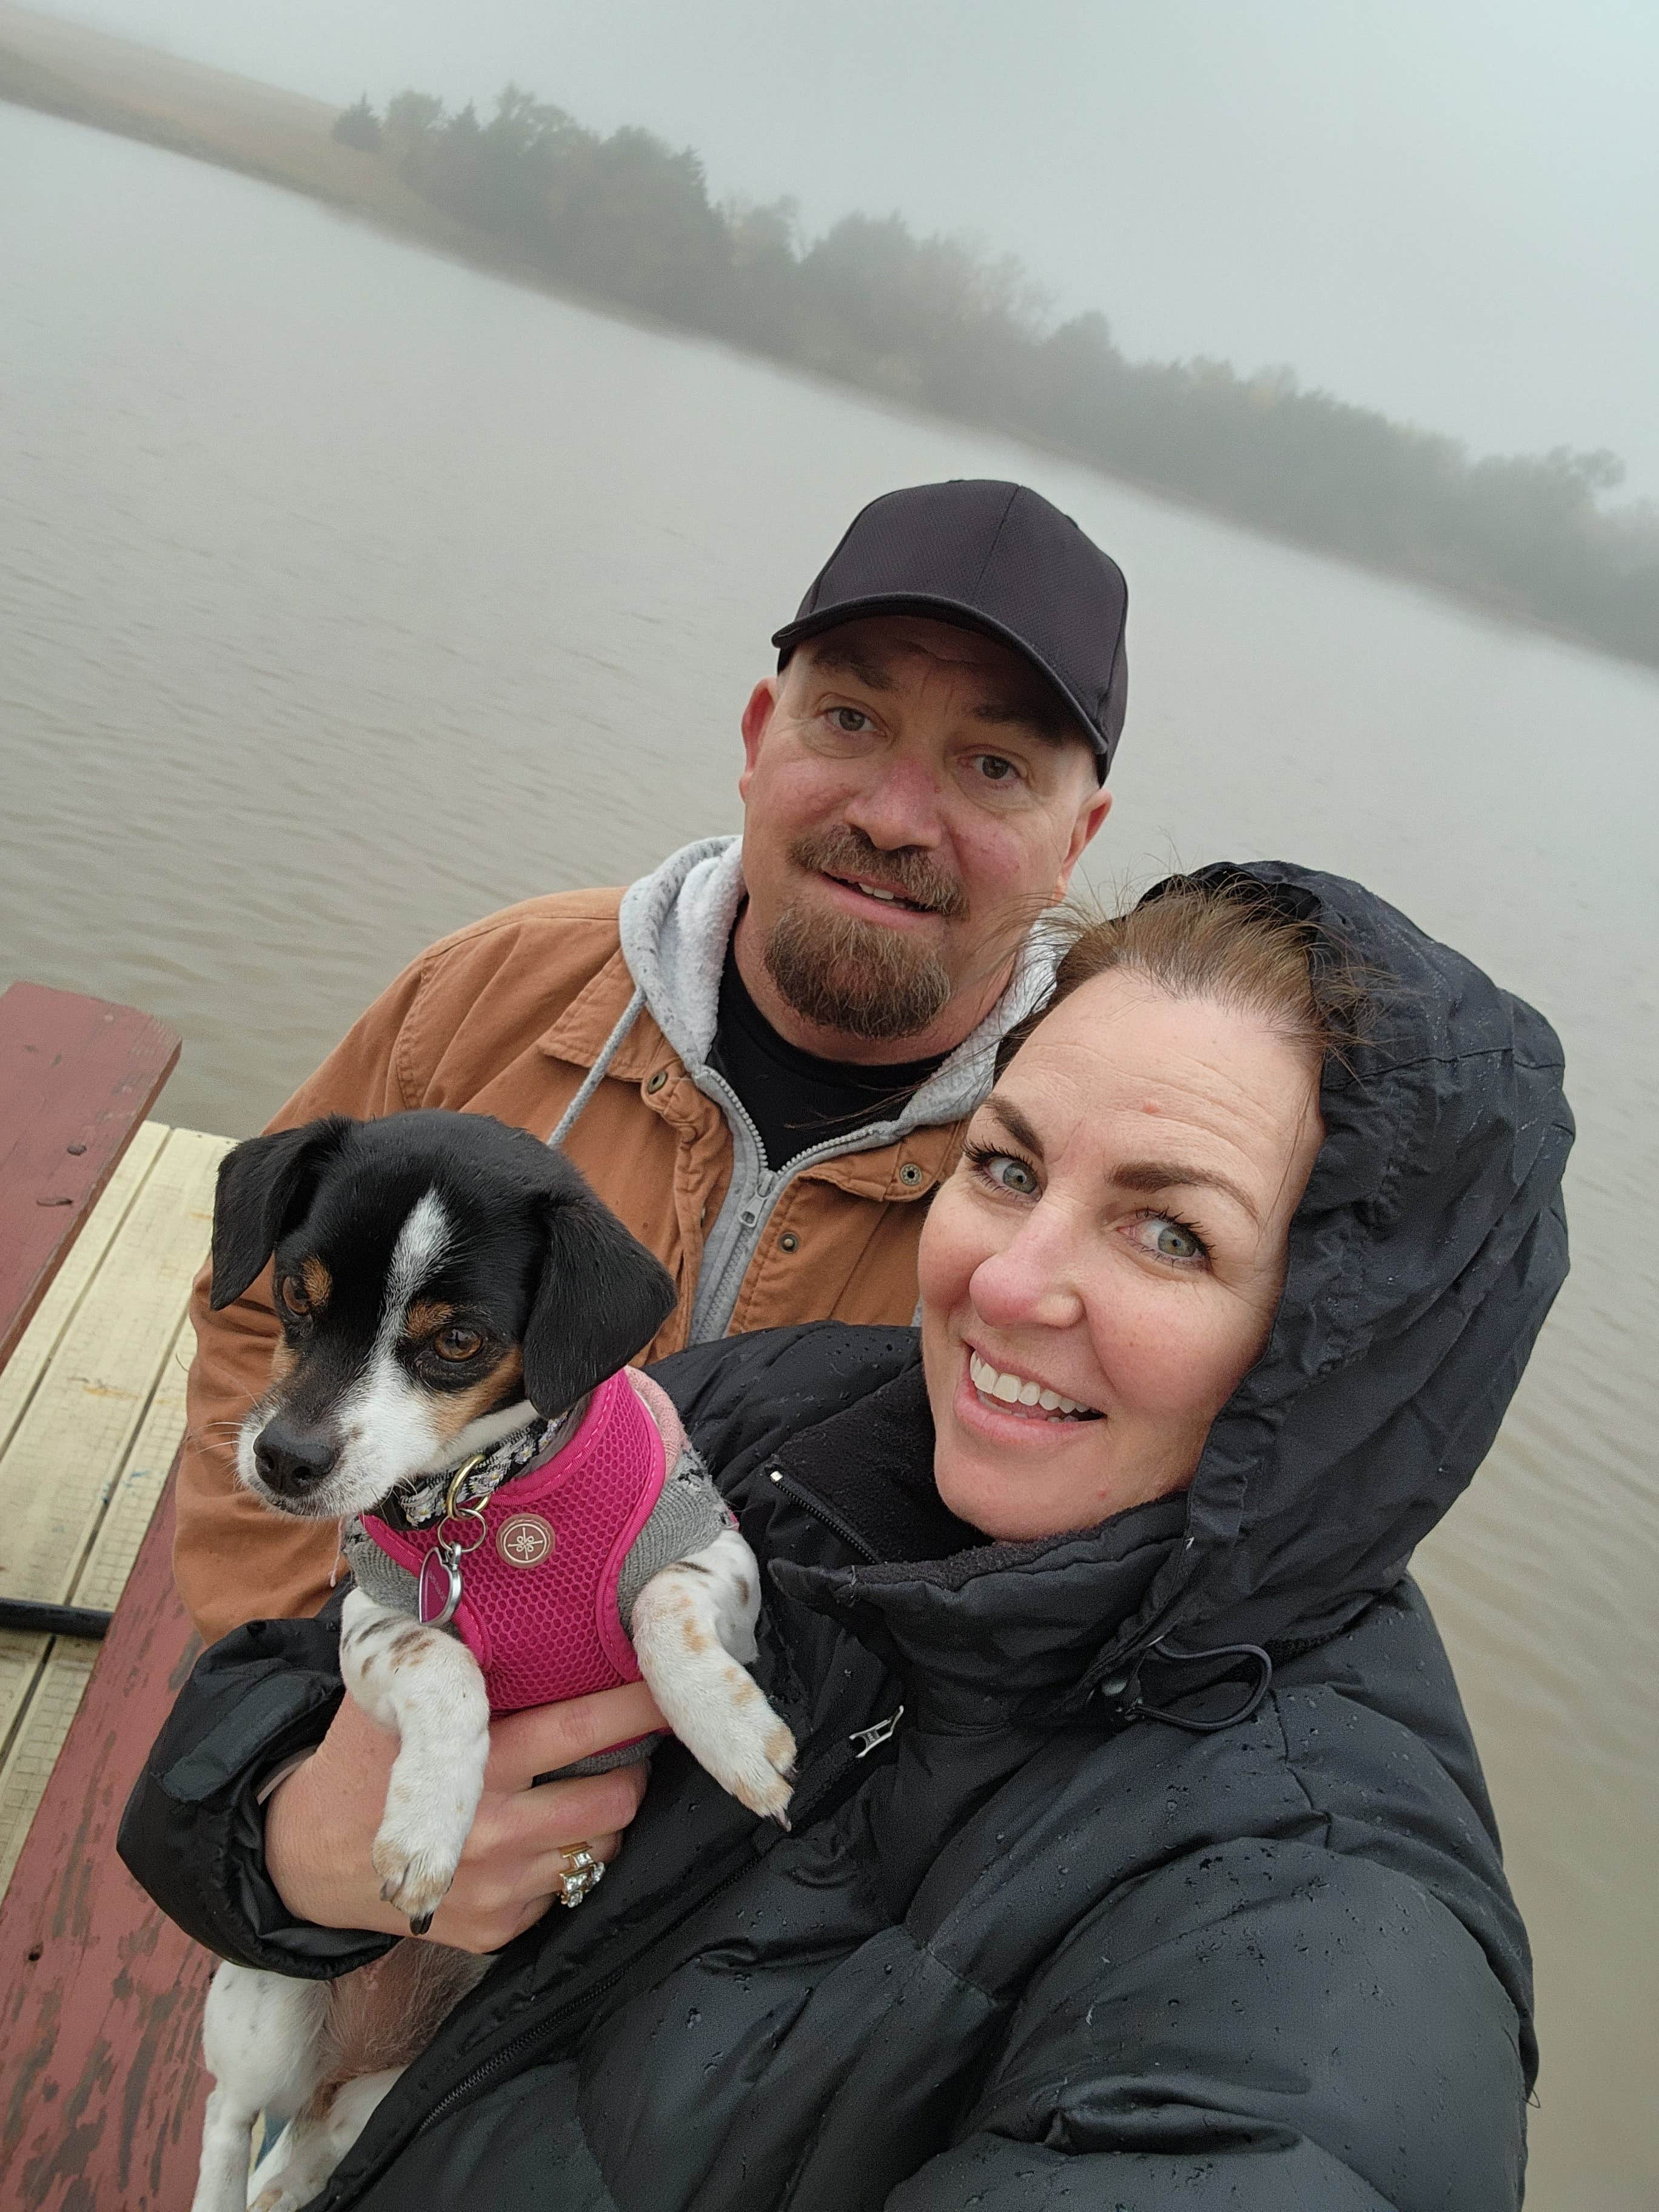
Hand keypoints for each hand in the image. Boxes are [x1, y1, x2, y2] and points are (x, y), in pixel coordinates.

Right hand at [265, 1680, 664, 1952]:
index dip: (636, 1706)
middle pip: (614, 1798)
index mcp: (473, 1763)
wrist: (307, 1857)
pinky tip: (542, 1832)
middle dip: (637, 1766)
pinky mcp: (496, 1932)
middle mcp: (490, 1832)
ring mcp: (496, 1889)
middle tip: (635, 1739)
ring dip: (608, 1815)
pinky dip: (566, 1859)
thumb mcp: (396, 1696)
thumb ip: (453, 1654)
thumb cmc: (362, 1755)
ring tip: (591, 1782)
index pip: (581, 1729)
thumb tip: (514, 1588)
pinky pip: (567, 1891)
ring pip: (602, 1848)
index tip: (671, 1684)